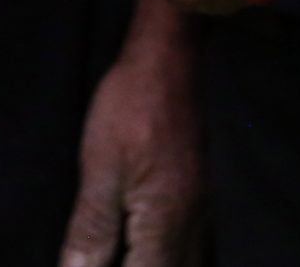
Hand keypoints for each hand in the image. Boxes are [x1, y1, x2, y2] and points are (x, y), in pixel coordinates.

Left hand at [60, 0, 203, 266]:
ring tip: (126, 252)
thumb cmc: (133, 104)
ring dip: (154, 263)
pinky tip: (151, 249)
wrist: (175, 54)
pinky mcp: (207, 196)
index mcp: (165, 225)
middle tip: (102, 258)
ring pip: (189, 265)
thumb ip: (91, 230)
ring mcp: (207, 212)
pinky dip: (170, 257)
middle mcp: (195, 228)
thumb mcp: (100, 167)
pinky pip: (196, 247)